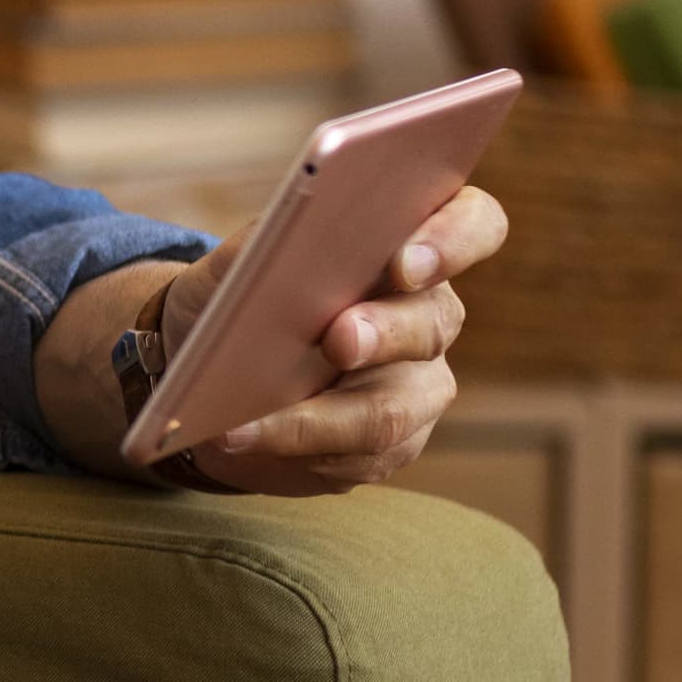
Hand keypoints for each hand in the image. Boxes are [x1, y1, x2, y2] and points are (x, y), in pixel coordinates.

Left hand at [164, 184, 509, 493]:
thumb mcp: (233, 264)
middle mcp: (426, 312)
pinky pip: (361, 456)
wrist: (208, 373)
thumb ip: (262, 247)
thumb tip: (281, 242)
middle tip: (338, 340)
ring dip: (321, 417)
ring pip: (395, 407)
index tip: (403, 263)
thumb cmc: (231, 299)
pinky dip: (295, 448)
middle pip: (434, 322)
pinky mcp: (391, 442)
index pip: (473, 225)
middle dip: (385, 333)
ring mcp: (417, 383)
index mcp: (406, 245)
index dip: (453, 240)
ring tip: (247, 422)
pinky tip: (246, 439)